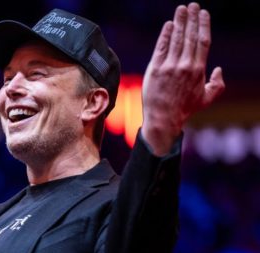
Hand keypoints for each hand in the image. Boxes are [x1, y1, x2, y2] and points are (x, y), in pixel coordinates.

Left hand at [141, 2, 224, 155]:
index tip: (203, 14)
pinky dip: (165, 35)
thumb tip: (218, 69)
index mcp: (198, 70)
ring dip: (180, 22)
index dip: (203, 26)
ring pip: (177, 39)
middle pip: (190, 36)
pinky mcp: (155, 69)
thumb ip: (217, 84)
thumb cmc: (185, 109)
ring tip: (181, 9)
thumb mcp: (207, 99)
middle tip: (192, 5)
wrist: (163, 118)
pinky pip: (161, 48)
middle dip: (192, 19)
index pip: (203, 42)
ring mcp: (169, 66)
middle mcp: (185, 65)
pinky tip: (169, 25)